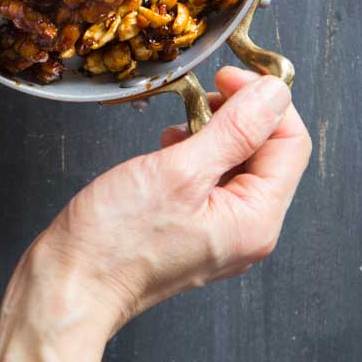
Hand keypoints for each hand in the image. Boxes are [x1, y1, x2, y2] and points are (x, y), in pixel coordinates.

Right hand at [37, 66, 311, 336]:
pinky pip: (212, 180)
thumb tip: (275, 93)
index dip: (266, 100)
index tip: (228, 75)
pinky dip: (195, 153)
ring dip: (214, 131)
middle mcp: (248, 230)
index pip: (291, 142)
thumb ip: (235, 129)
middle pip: (269, 152)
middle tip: (200, 92)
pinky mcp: (194, 229)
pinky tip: (168, 147)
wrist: (70, 286)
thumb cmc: (116, 240)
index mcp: (256, 219)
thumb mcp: (180, 170)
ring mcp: (221, 232)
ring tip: (178, 124)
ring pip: (238, 163)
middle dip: (239, 114)